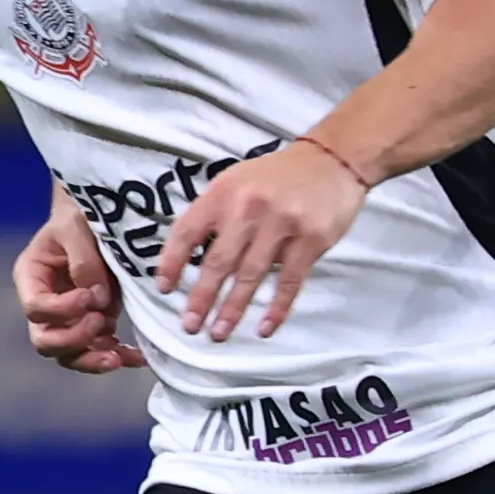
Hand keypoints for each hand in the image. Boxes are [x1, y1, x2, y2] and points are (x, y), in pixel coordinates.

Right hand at [14, 195, 138, 374]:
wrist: (98, 216)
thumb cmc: (79, 214)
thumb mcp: (76, 226)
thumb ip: (83, 260)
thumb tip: (96, 298)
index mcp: (31, 278)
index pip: (36, 307)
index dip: (60, 310)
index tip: (88, 297)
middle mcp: (46, 304)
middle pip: (46, 340)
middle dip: (73, 340)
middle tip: (100, 322)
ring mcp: (69, 318)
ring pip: (70, 355)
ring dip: (93, 359)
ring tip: (118, 355)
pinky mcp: (94, 323)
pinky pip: (100, 351)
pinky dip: (119, 357)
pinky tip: (137, 357)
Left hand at [155, 140, 371, 343]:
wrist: (331, 159)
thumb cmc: (275, 177)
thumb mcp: (236, 181)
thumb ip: (213, 214)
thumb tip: (185, 257)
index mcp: (223, 193)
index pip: (187, 230)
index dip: (172, 261)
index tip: (164, 288)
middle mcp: (248, 208)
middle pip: (218, 261)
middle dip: (201, 297)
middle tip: (189, 325)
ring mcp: (281, 224)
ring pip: (251, 275)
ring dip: (232, 309)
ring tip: (218, 333)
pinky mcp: (311, 239)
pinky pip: (289, 280)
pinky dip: (277, 307)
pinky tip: (264, 327)